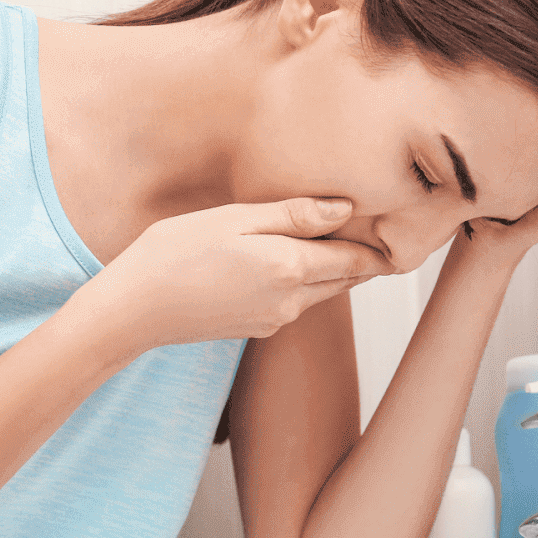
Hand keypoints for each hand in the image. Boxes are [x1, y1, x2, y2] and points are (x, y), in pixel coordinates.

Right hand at [80, 197, 395, 348]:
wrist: (134, 310)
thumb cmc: (174, 254)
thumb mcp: (234, 219)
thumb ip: (293, 215)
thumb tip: (346, 208)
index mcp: (291, 268)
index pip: (356, 259)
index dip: (382, 246)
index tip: (404, 232)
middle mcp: (292, 301)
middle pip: (345, 278)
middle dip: (364, 257)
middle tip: (383, 232)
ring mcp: (275, 320)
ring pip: (320, 291)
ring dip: (331, 268)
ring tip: (337, 236)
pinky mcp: (256, 329)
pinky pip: (294, 302)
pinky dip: (302, 281)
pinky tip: (285, 259)